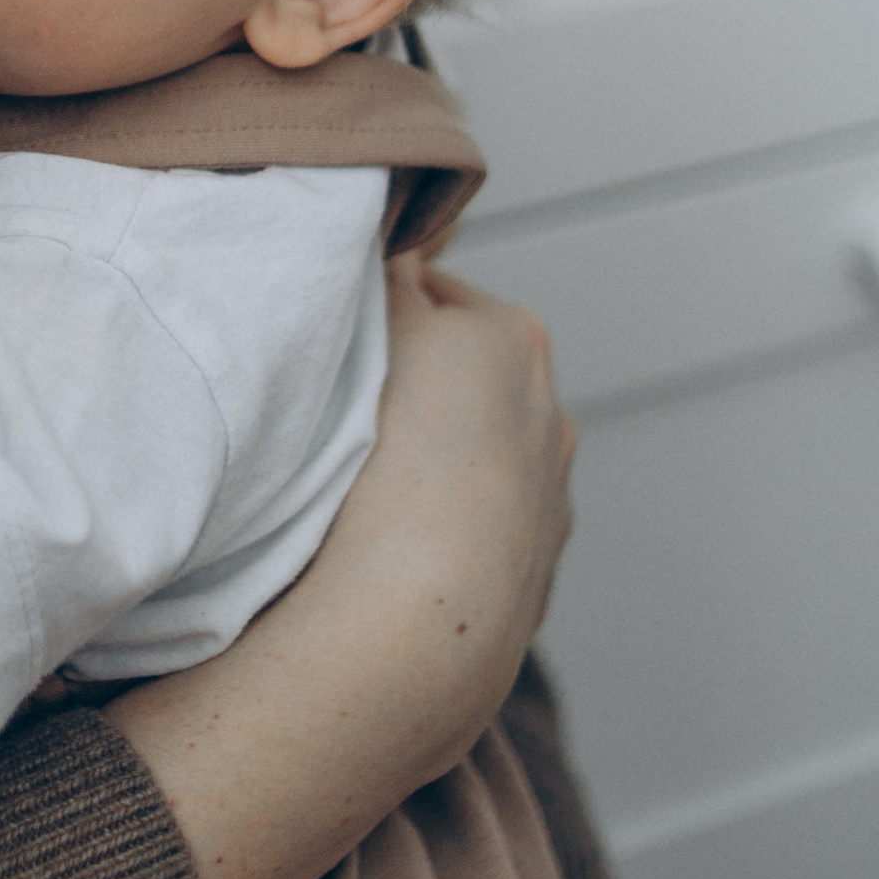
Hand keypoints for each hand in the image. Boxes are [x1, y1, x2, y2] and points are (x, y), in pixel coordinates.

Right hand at [110, 261, 575, 878]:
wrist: (416, 624)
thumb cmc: (387, 464)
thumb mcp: (378, 329)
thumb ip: (385, 282)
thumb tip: (393, 255)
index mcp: (514, 341)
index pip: (433, 292)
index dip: (377, 313)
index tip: (330, 344)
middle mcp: (548, 416)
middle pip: (462, 380)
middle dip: (410, 391)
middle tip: (337, 417)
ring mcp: (546, 507)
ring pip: (472, 466)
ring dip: (427, 471)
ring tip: (355, 497)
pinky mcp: (528, 588)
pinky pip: (473, 544)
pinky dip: (439, 543)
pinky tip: (384, 557)